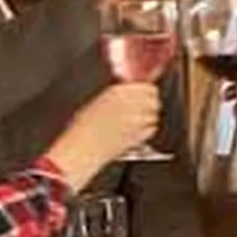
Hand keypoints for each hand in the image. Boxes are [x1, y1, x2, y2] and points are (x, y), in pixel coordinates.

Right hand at [47, 79, 163, 186]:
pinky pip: (151, 130)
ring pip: (154, 116)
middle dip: (150, 106)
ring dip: (148, 120)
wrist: (81, 148)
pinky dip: (146, 132)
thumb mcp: (98, 102)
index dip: (148, 93)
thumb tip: (133, 94)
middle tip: (142, 111)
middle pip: (155, 101)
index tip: (146, 97)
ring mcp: (136, 120)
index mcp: (118, 92)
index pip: (148, 87)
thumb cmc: (84, 128)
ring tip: (134, 125)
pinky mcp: (138, 136)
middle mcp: (130, 103)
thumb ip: (119, 96)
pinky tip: (133, 134)